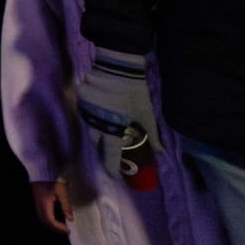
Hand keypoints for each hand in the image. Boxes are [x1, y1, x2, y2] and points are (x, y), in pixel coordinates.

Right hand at [29, 180, 71, 233]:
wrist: (40, 173)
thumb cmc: (51, 181)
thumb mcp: (62, 192)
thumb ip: (66, 206)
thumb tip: (70, 219)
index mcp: (44, 204)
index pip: (50, 221)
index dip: (59, 228)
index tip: (68, 230)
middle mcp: (38, 206)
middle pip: (45, 222)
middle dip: (56, 229)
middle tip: (65, 230)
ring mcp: (36, 204)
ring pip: (42, 220)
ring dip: (52, 225)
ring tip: (61, 226)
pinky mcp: (36, 202)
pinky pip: (41, 215)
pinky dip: (48, 220)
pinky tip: (55, 219)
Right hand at [77, 48, 158, 178]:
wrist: (117, 69)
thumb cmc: (134, 95)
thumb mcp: (147, 116)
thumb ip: (152, 136)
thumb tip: (161, 153)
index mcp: (113, 132)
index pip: (110, 156)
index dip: (113, 168)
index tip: (116, 175)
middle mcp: (96, 126)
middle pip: (98, 145)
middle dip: (105, 152)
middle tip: (114, 155)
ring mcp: (87, 114)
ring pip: (91, 131)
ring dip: (99, 137)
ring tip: (109, 137)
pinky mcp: (82, 103)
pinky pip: (88, 118)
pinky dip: (95, 123)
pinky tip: (103, 120)